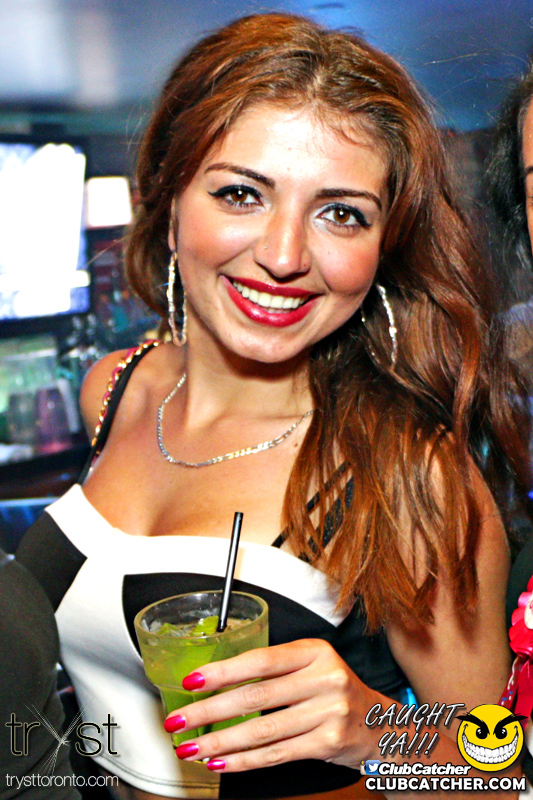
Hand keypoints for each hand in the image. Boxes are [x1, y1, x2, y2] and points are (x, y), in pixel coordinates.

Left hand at [164, 638, 374, 771]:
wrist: (381, 723)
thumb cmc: (335, 690)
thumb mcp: (313, 665)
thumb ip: (276, 668)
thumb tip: (217, 680)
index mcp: (315, 652)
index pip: (261, 660)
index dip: (223, 671)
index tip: (193, 681)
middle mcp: (324, 679)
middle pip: (256, 696)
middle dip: (210, 710)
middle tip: (179, 721)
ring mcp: (328, 713)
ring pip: (263, 731)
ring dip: (220, 740)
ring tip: (192, 746)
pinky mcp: (328, 743)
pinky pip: (277, 754)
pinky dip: (244, 761)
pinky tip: (221, 761)